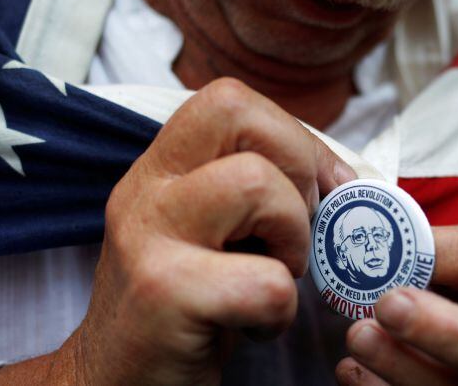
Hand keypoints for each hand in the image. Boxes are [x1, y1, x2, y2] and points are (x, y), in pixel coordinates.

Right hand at [66, 78, 353, 384]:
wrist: (113, 378)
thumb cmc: (182, 304)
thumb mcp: (207, 232)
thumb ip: (254, 193)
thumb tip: (343, 181)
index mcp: (160, 168)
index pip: (229, 99)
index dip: (293, 134)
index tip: (322, 189)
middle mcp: (146, 189)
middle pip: (238, 113)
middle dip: (298, 166)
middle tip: (295, 228)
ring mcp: (149, 237)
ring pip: (256, 185)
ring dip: (293, 239)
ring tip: (275, 275)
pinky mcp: (163, 294)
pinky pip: (265, 282)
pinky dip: (281, 310)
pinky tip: (255, 325)